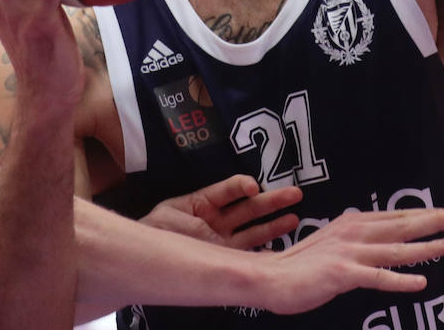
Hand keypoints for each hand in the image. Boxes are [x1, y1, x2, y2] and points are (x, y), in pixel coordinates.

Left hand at [142, 174, 301, 249]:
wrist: (146, 256)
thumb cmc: (157, 229)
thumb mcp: (175, 210)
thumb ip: (199, 203)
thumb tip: (221, 198)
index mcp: (204, 202)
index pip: (228, 190)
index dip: (241, 186)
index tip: (252, 186)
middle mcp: (217, 220)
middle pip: (249, 208)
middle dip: (271, 200)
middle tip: (295, 193)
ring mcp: (223, 240)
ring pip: (254, 229)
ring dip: (275, 223)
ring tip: (296, 215)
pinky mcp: (225, 258)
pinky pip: (248, 253)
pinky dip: (265, 251)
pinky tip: (282, 247)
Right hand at [254, 207, 443, 314]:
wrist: (270, 277)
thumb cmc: (300, 265)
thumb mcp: (330, 243)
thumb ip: (353, 238)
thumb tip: (375, 235)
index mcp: (350, 223)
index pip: (394, 216)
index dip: (423, 213)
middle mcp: (352, 233)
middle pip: (400, 225)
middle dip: (434, 221)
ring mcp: (348, 253)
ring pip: (395, 249)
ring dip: (426, 247)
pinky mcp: (342, 274)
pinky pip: (377, 277)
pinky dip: (400, 280)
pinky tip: (421, 282)